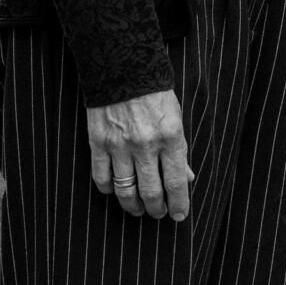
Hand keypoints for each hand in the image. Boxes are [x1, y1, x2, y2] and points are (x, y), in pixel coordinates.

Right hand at [85, 89, 193, 219]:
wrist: (123, 69)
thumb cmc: (155, 94)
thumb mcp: (177, 118)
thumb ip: (180, 150)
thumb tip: (187, 178)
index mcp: (171, 137)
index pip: (177, 182)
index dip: (179, 203)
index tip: (180, 216)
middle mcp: (146, 144)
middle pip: (151, 191)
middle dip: (157, 209)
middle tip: (159, 214)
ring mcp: (120, 145)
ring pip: (125, 190)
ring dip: (133, 206)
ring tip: (138, 210)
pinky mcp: (98, 143)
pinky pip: (102, 177)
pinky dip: (109, 190)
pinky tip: (115, 191)